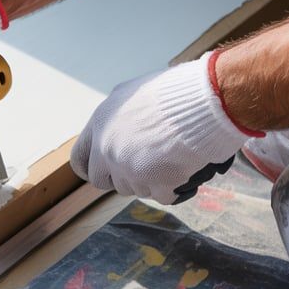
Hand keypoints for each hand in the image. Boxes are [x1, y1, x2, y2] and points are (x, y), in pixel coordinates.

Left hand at [71, 52, 260, 203]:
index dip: (90, 168)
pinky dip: (174, 188)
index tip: (101, 173)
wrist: (208, 100)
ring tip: (171, 159)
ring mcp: (130, 168)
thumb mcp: (136, 94)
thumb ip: (121, 118)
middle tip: (144, 169)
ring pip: (134, 189)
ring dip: (150, 181)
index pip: (80, 158)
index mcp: (101, 123)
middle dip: (121, 178)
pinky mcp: (156, 183)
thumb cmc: (177, 91)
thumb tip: (119, 131)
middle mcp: (109, 148)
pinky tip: (186, 171)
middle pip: (104, 181)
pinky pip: (162, 196)